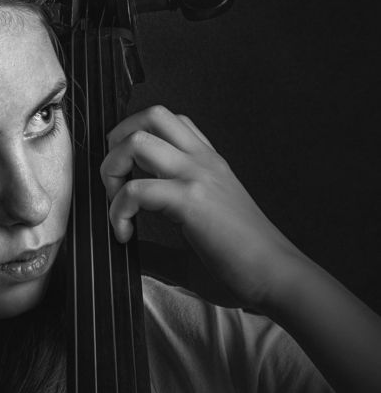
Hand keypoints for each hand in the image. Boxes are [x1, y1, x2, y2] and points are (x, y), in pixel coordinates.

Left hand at [101, 105, 302, 309]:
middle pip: (151, 114)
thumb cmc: (245, 267)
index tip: (126, 181)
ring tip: (115, 204)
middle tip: (114, 184)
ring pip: (138, 140)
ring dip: (112, 169)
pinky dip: (118, 210)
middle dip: (117, 143)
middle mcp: (204, 162)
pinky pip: (136, 189)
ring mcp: (198, 177)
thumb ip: (160, 247)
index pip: (169, 122)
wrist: (279, 278)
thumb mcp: (196, 244)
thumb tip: (129, 252)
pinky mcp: (192, 201)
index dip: (136, 141)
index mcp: (209, 166)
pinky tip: (124, 235)